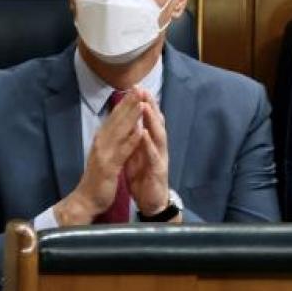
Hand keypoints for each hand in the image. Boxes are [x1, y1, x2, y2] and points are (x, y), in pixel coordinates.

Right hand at [54, 90, 144, 225]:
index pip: (114, 117)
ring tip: (141, 103)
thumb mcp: (105, 155)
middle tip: (139, 87)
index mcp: (101, 139)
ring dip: (130, 117)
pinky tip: (139, 131)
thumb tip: (122, 126)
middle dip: (128, 103)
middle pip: (116, 119)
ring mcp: (103, 154)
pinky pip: (121, 152)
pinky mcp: (108, 167)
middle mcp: (100, 143)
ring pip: (119, 132)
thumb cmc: (98, 178)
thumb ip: (112, 140)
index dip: (125, 102)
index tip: (135, 88)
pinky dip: (130, 141)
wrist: (86, 199)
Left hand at [124, 88, 172, 216]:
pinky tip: (145, 133)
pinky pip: (153, 156)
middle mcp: (158, 147)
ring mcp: (160, 158)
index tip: (136, 88)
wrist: (152, 202)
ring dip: (151, 120)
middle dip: (150, 106)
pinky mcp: (158, 171)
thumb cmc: (144, 178)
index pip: (148, 120)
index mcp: (150, 143)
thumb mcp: (138, 155)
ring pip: (158, 136)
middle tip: (143, 89)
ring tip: (145, 105)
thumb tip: (131, 122)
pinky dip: (149, 144)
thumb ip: (136, 139)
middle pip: (156, 123)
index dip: (144, 104)